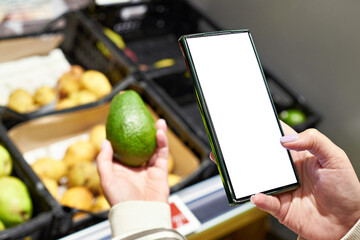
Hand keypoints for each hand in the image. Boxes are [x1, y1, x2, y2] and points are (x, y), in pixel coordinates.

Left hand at [96, 119, 168, 205]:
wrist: (139, 213)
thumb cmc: (120, 200)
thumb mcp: (106, 179)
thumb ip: (104, 160)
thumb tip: (105, 141)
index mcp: (122, 168)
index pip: (124, 147)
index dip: (125, 134)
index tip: (125, 121)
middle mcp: (136, 166)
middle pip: (141, 144)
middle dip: (144, 132)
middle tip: (144, 118)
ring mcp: (149, 168)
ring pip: (154, 147)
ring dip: (157, 133)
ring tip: (157, 121)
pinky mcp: (160, 171)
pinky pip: (162, 153)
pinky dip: (162, 142)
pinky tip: (160, 131)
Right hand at [249, 123, 359, 239]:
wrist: (349, 223)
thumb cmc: (346, 190)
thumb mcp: (336, 158)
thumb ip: (314, 141)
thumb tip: (287, 139)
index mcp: (300, 157)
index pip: (281, 138)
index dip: (270, 131)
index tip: (259, 125)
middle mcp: (289, 172)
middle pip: (266, 158)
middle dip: (256, 152)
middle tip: (249, 148)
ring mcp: (284, 189)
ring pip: (262, 179)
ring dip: (254, 176)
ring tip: (251, 173)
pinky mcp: (281, 207)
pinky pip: (266, 202)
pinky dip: (260, 199)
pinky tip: (259, 195)